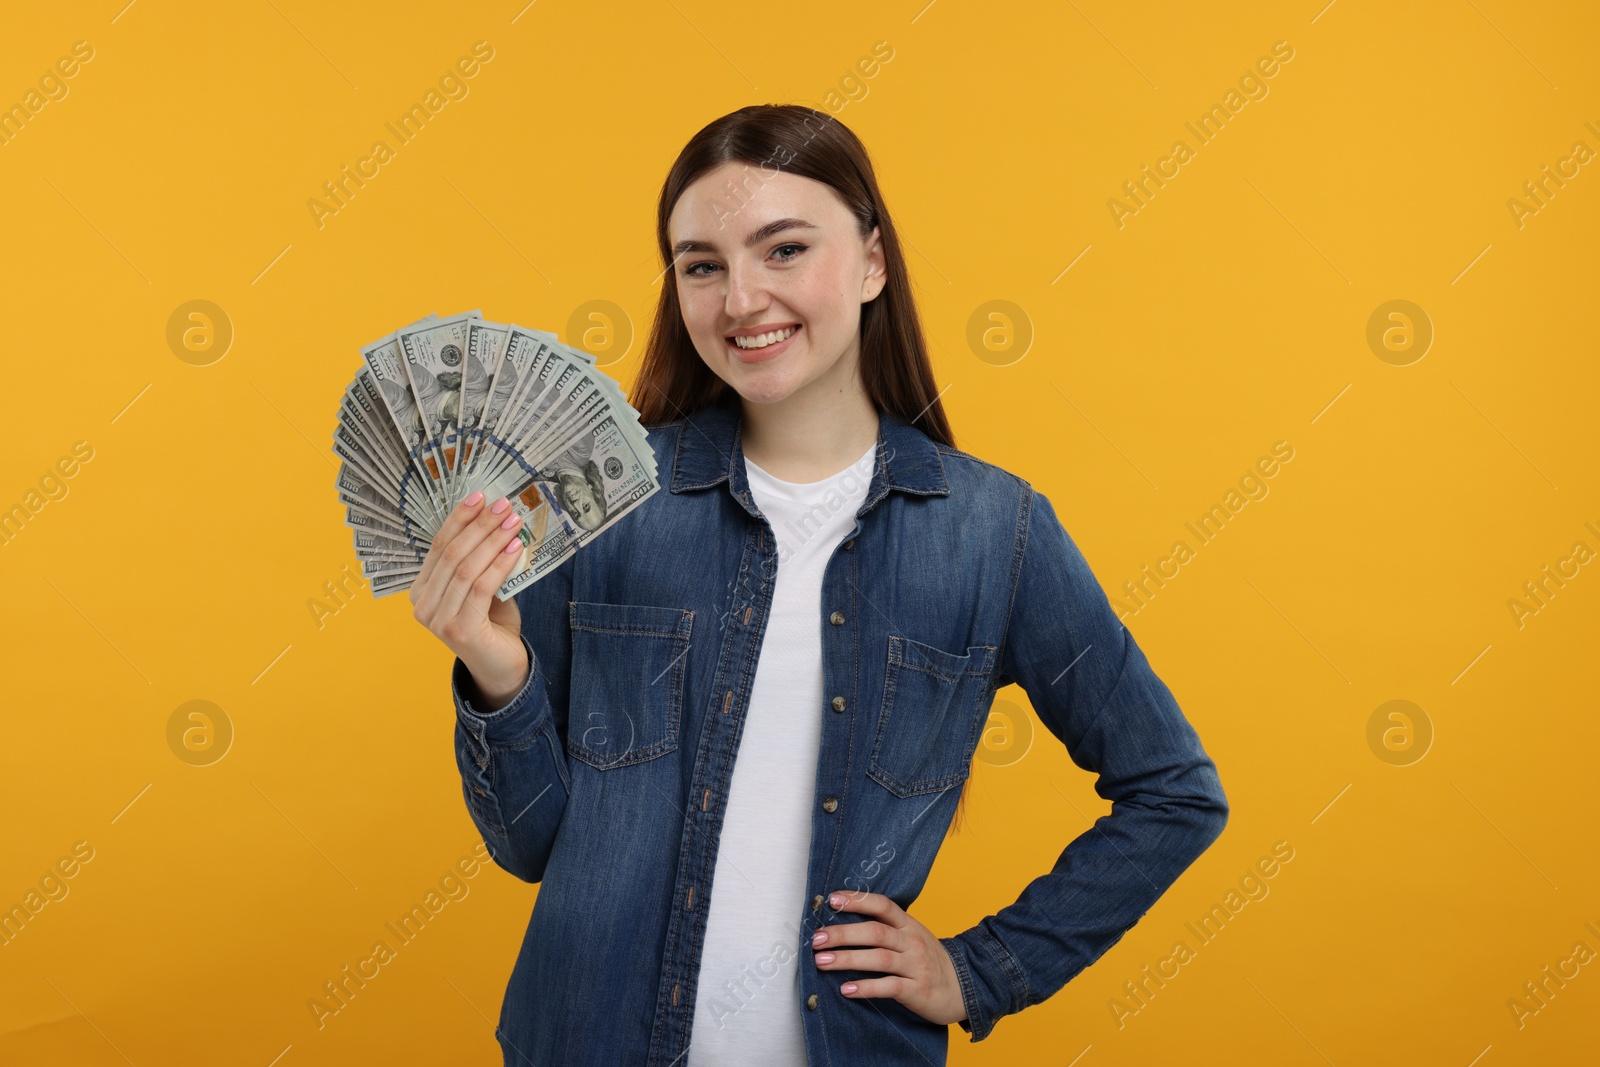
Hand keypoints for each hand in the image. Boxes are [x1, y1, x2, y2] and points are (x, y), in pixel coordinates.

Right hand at [410, 490, 527, 707]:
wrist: (501, 668)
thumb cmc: (492, 625)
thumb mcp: (482, 588)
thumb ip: (480, 562)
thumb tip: (498, 520)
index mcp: (422, 591)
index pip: (438, 546)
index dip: (459, 519)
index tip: (480, 496)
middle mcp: (423, 605)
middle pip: (452, 554)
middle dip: (479, 525)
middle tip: (503, 505)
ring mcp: (438, 619)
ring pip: (466, 568)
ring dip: (492, 540)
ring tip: (514, 522)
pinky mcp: (459, 630)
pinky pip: (480, 587)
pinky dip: (499, 564)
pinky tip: (515, 548)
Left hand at [811, 890, 967, 1025]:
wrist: (963, 987)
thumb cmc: (928, 960)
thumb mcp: (912, 937)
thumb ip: (886, 929)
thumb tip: (843, 924)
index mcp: (908, 924)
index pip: (882, 905)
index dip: (858, 900)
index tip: (832, 900)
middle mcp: (912, 941)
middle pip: (875, 932)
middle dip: (843, 934)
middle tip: (816, 939)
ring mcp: (915, 965)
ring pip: (878, 958)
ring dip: (847, 959)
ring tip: (822, 962)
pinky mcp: (916, 990)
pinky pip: (889, 986)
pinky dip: (866, 987)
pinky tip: (846, 989)